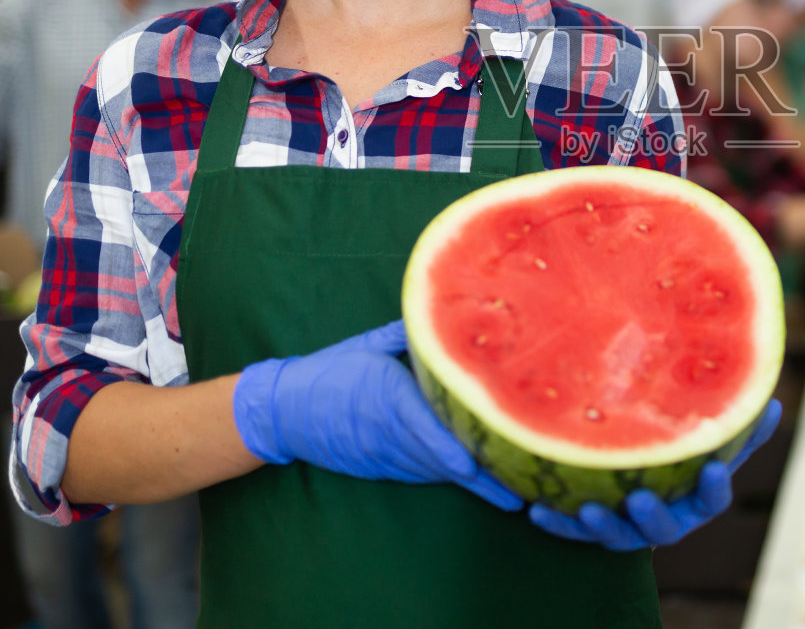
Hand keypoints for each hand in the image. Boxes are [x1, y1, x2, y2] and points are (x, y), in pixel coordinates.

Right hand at [232, 320, 521, 510]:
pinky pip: (422, 472)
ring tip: (512, 490)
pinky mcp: (383, 466)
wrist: (285, 411)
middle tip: (520, 487)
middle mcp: (387, 430)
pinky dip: (450, 476)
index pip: (419, 424)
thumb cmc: (328, 372)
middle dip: (477, 474)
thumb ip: (409, 335)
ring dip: (471, 482)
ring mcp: (384, 454)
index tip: (471, 465)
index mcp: (384, 394)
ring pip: (433, 469)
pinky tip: (481, 480)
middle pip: (437, 456)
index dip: (446, 446)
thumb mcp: (368, 345)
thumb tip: (446, 314)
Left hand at [528, 399, 782, 550]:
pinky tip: (537, 510)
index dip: (715, 488)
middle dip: (653, 517)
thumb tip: (776, 402)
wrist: (634, 480)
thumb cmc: (681, 455)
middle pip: (665, 529)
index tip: (712, 471)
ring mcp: (629, 530)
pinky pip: (574, 533)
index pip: (714, 499)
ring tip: (587, 508)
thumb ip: (737, 426)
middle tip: (641, 499)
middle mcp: (665, 520)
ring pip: (618, 537)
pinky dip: (558, 523)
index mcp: (696, 500)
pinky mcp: (592, 532)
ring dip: (602, 526)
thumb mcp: (709, 442)